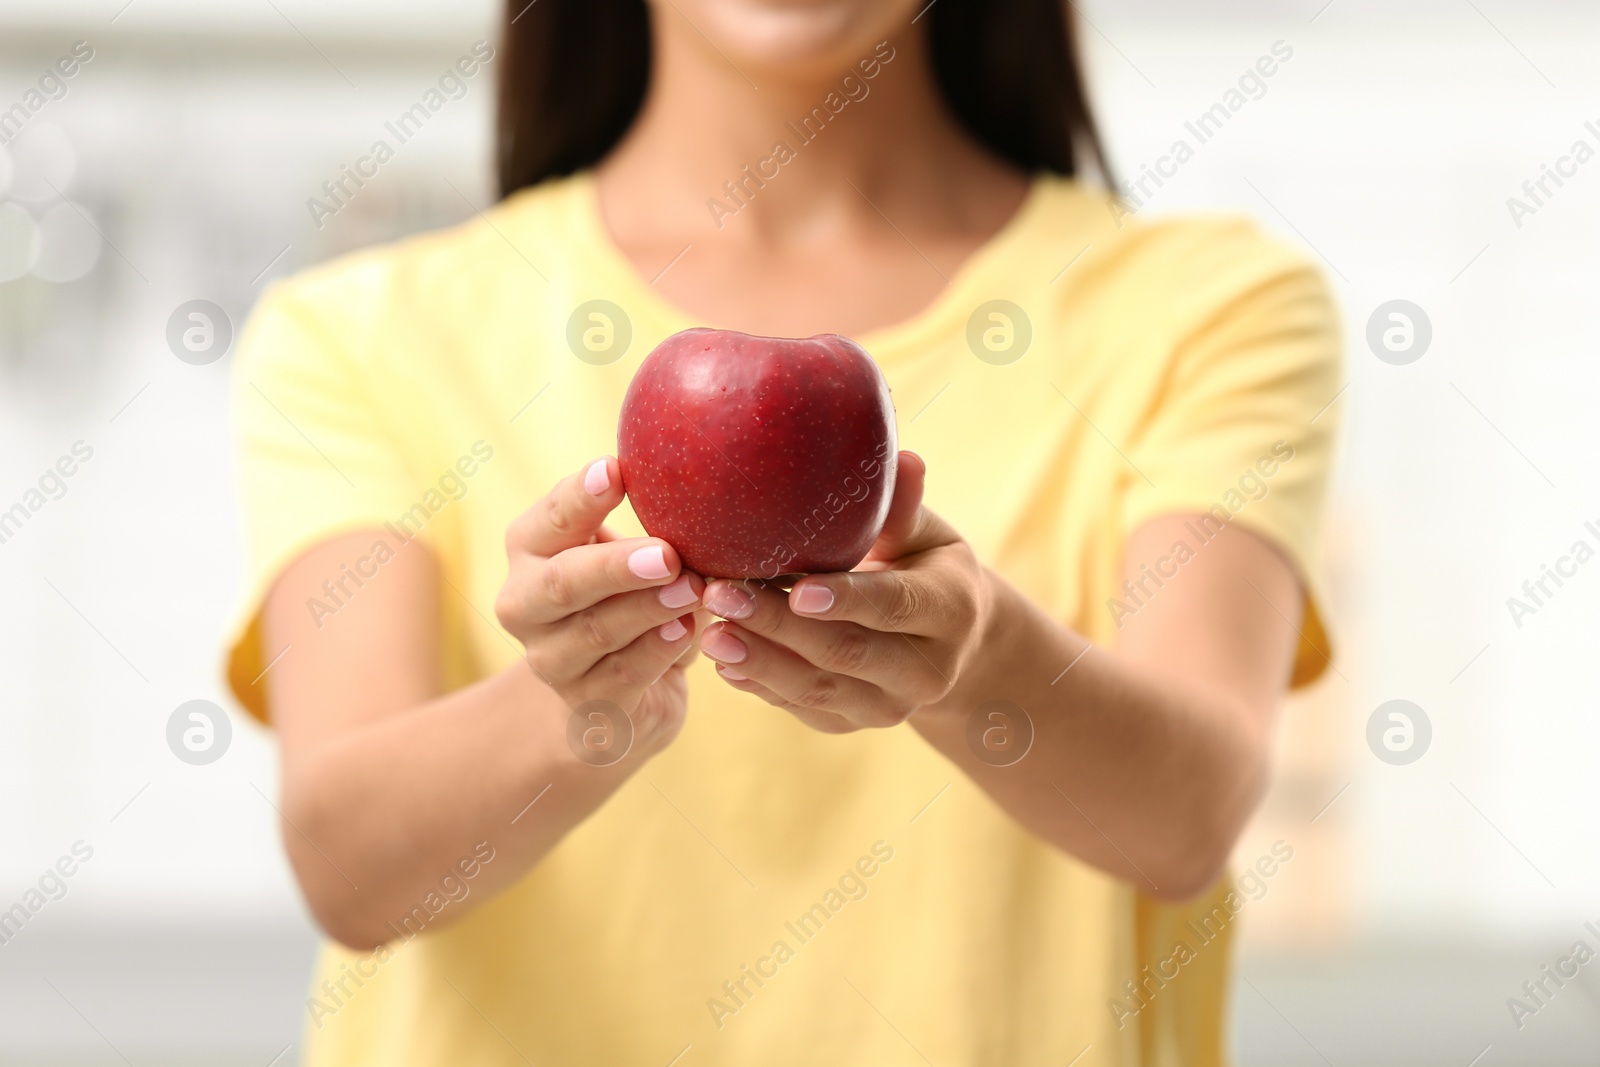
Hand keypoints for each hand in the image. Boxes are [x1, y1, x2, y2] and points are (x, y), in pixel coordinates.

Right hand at [495, 457, 703, 754]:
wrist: (610, 693)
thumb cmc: (624, 597)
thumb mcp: (623, 553)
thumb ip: (642, 521)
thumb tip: (697, 479)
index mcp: (530, 550)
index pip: (549, 519)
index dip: (579, 496)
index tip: (615, 469)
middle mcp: (525, 605)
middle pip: (562, 583)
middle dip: (615, 566)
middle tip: (668, 555)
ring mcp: (551, 660)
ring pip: (597, 631)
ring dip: (648, 609)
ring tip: (694, 590)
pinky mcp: (586, 704)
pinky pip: (623, 675)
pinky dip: (657, 651)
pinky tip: (687, 632)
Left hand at [698, 452, 989, 732]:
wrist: (950, 642)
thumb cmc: (925, 565)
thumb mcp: (926, 535)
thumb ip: (904, 508)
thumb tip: (902, 457)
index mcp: (949, 612)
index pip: (893, 607)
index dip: (846, 600)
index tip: (797, 588)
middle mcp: (926, 671)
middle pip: (845, 652)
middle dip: (778, 626)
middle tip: (722, 594)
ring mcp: (888, 706)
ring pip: (818, 691)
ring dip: (760, 661)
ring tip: (710, 632)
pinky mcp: (852, 724)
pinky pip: (802, 710)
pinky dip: (761, 686)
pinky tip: (724, 662)